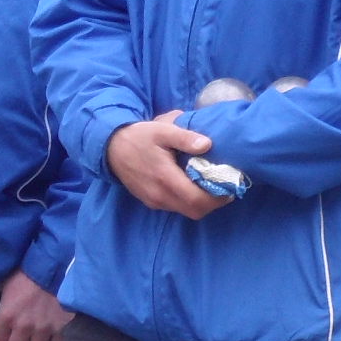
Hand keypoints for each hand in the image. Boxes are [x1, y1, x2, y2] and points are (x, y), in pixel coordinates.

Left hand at [0, 270, 73, 340]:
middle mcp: (23, 326)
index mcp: (6, 316)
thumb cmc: (27, 272)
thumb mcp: (6, 283)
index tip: (5, 330)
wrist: (55, 267)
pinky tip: (51, 332)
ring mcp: (42, 329)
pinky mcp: (59, 328)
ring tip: (36, 337)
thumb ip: (2, 300)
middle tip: (21, 336)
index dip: (1, 336)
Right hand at [107, 113, 232, 219]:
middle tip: (224, 188)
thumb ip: (185, 137)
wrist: (110, 148)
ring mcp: (155, 201)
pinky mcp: (151, 201)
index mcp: (165, 178)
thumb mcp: (162, 129)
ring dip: (201, 203)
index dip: (217, 198)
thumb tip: (208, 144)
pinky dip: (188, 201)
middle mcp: (160, 196)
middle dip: (213, 203)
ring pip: (186, 211)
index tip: (230, 186)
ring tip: (211, 185)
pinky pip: (175, 207)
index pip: (197, 200)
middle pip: (195, 211)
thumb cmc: (139, 137)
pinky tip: (192, 185)